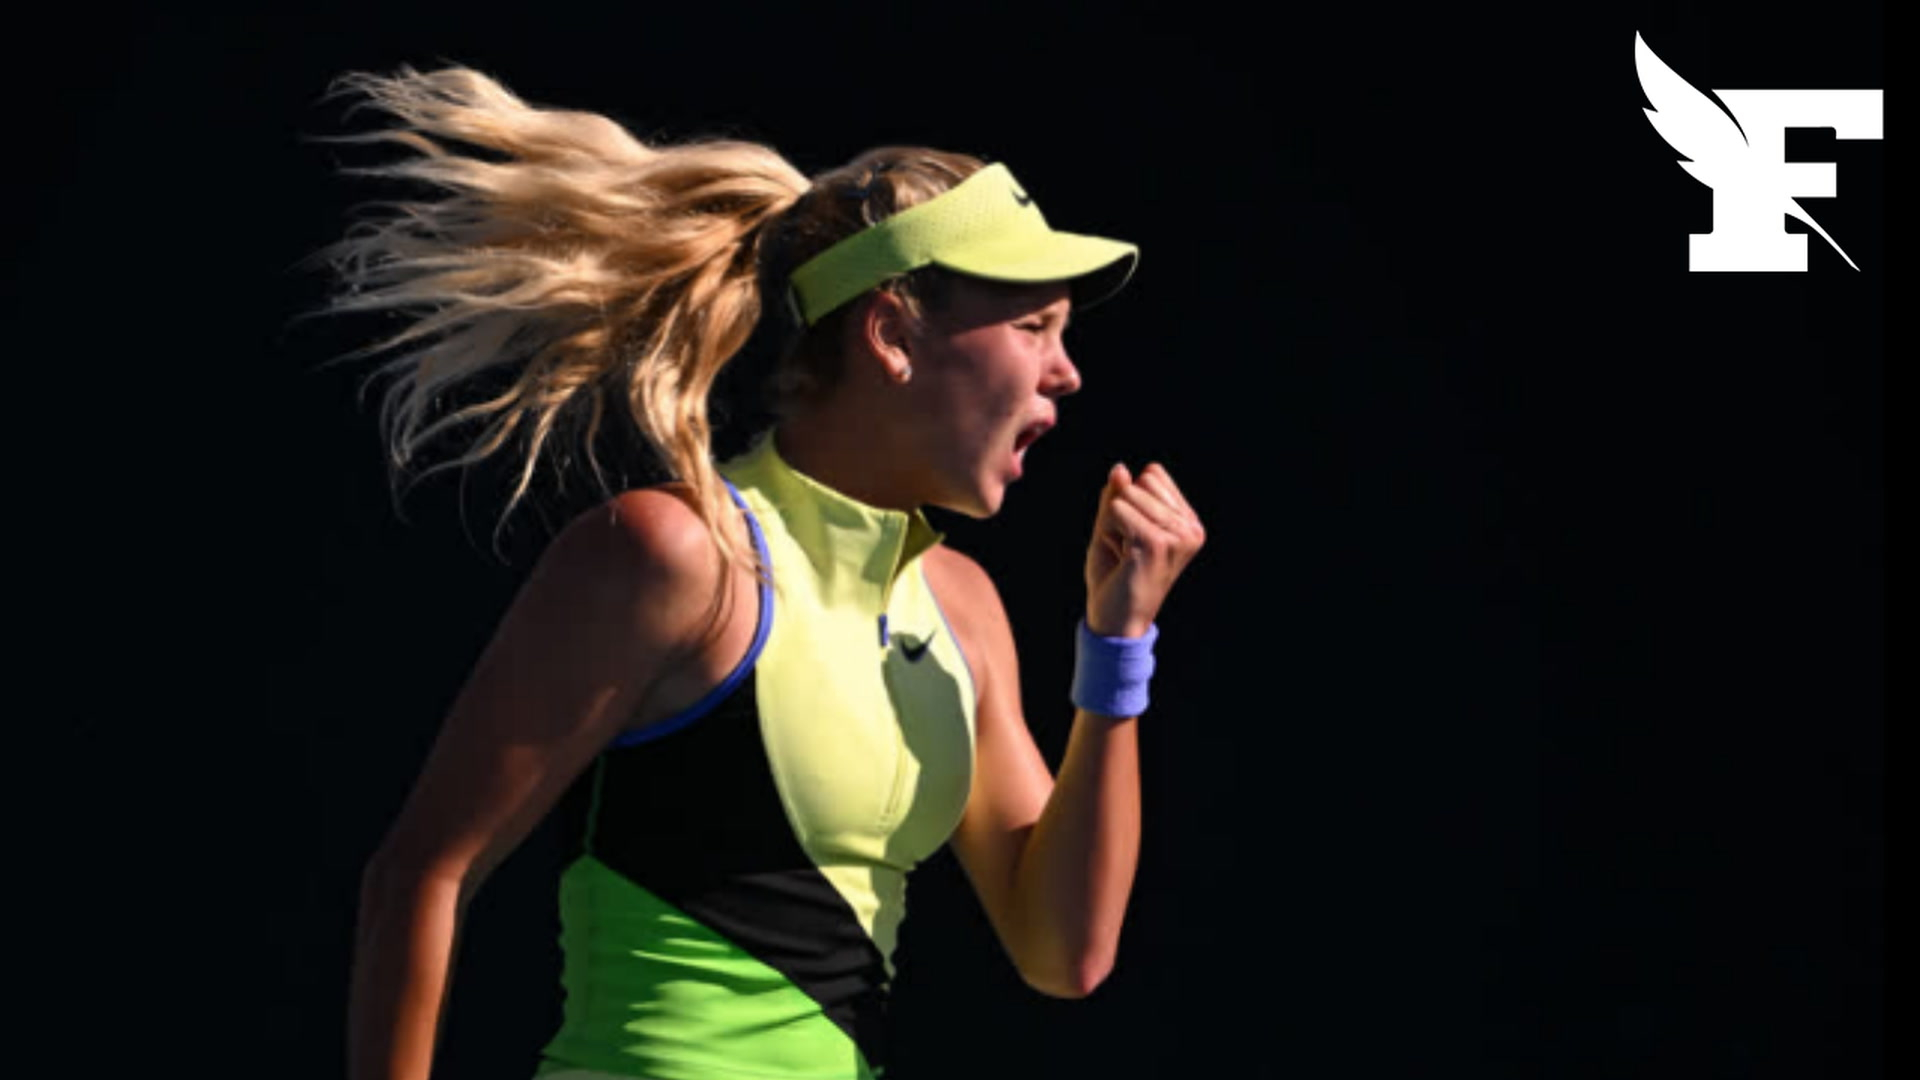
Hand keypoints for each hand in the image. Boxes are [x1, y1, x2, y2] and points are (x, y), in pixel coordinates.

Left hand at [1084, 462, 1204, 637]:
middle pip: (1141, 481)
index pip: (1152, 474)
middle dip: (1120, 511)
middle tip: (1126, 548)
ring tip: (1125, 555)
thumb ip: (1118, 496)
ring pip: (1126, 495)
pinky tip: (1122, 558)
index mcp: (1188, 521)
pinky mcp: (1157, 543)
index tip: (1132, 535)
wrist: (1115, 621)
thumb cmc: (1115, 575)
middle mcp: (1190, 528)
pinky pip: (1116, 510)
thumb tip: (1120, 468)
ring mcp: (1177, 535)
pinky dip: (1108, 532)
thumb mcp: (1113, 526)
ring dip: (1112, 524)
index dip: (1129, 500)